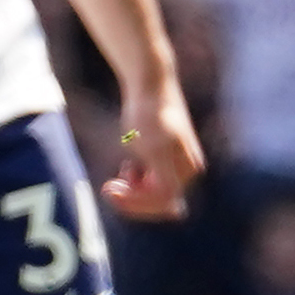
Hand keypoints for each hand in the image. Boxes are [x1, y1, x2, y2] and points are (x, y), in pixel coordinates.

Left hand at [104, 85, 203, 220]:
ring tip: (123, 169)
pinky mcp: (167, 155)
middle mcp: (187, 169)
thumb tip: (177, 211)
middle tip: (108, 187)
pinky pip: (152, 180)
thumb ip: (165, 183)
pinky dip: (138, 178)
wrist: (150, 82)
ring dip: (134, 188)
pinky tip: (129, 166)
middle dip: (132, 196)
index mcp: (187, 170)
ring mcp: (177, 162)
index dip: (134, 202)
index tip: (109, 190)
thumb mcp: (152, 151)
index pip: (161, 202)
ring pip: (152, 192)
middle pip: (157, 200)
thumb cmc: (150, 114)